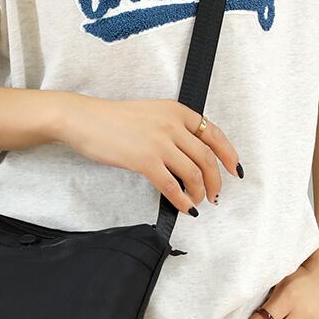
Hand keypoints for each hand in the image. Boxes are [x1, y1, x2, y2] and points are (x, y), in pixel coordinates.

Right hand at [55, 93, 241, 215]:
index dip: (229, 154)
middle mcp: (172, 124)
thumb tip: (190, 154)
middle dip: (216, 180)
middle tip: (216, 194)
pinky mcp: (144, 160)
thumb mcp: (151, 113)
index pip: (213, 133)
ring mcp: (159, 142)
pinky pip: (171, 185)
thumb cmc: (113, 119)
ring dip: (200, 192)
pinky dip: (182, 200)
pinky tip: (184, 207)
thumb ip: (172, 128)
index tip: (234, 170)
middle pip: (207, 157)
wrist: (84, 119)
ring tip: (198, 202)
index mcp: (176, 111)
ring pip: (194, 173)